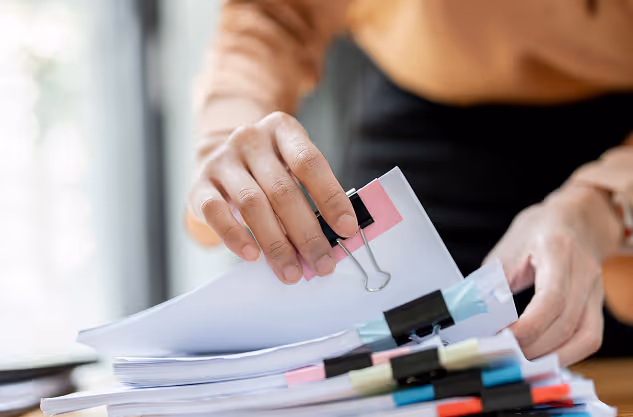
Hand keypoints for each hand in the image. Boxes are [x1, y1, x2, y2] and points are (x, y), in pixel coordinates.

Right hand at [188, 112, 357, 283]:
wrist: (218, 155)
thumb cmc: (266, 168)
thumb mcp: (291, 166)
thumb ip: (311, 194)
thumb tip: (332, 238)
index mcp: (282, 130)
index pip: (310, 163)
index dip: (331, 198)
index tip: (347, 229)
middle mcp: (251, 140)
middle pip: (283, 190)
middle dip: (307, 233)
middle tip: (322, 263)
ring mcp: (222, 160)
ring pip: (252, 205)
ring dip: (275, 244)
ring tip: (291, 271)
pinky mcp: (199, 184)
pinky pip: (215, 212)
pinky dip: (235, 237)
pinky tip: (252, 255)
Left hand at [485, 185, 622, 365]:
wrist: (576, 218)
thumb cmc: (538, 231)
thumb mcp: (508, 248)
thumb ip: (492, 281)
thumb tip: (471, 313)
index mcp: (558, 250)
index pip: (552, 298)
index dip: (528, 326)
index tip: (503, 338)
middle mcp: (584, 272)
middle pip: (566, 323)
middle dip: (533, 346)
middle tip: (504, 354)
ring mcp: (596, 290)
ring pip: (585, 337)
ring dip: (552, 356)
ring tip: (522, 361)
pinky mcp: (597, 305)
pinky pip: (589, 338)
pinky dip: (567, 353)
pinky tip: (543, 357)